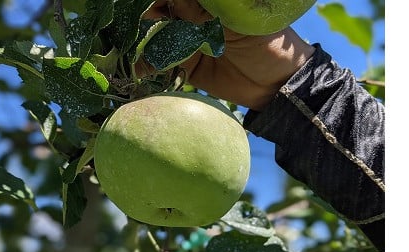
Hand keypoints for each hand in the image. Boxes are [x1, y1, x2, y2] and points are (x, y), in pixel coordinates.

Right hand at [142, 0, 314, 110]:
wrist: (275, 85)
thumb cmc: (266, 45)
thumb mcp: (238, 25)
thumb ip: (206, 14)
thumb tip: (177, 0)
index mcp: (209, 5)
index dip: (161, 1)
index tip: (151, 7)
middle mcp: (195, 20)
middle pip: (162, 15)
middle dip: (148, 20)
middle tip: (138, 29)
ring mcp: (188, 43)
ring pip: (158, 39)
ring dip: (144, 43)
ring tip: (132, 49)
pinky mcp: (186, 67)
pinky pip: (163, 64)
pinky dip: (150, 67)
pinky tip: (140, 69)